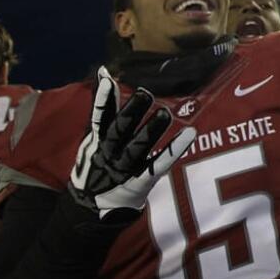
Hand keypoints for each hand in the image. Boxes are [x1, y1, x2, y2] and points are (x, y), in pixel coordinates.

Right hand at [68, 68, 195, 221]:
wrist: (90, 207)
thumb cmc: (98, 162)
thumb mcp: (94, 136)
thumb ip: (102, 106)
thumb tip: (104, 71)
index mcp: (97, 140)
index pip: (99, 117)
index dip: (103, 100)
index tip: (107, 79)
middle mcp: (109, 153)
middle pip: (119, 132)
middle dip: (131, 113)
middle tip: (145, 93)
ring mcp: (124, 169)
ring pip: (137, 148)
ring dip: (151, 131)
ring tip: (165, 113)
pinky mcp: (140, 182)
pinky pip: (158, 165)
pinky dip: (173, 150)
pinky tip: (189, 135)